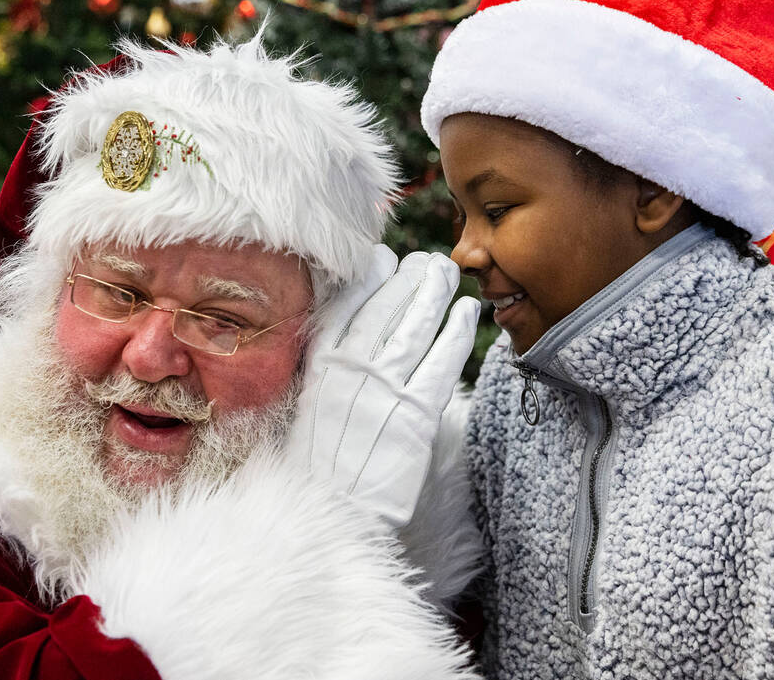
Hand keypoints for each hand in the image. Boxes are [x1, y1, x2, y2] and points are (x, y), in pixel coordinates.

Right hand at [286, 244, 479, 528]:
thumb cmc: (317, 467)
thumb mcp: (305, 409)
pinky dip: (456, 332)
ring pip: (414, 326)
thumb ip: (322, 372)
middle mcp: (350, 371)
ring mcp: (383, 390)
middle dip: (408, 277)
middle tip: (426, 261)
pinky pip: (442, 362)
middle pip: (385, 308)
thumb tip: (342, 340)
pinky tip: (468, 313)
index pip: (345, 307)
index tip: (384, 258)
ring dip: (434, 293)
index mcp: (319, 368)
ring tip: (447, 274)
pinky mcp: (415, 414)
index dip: (368, 278)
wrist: (334, 515)